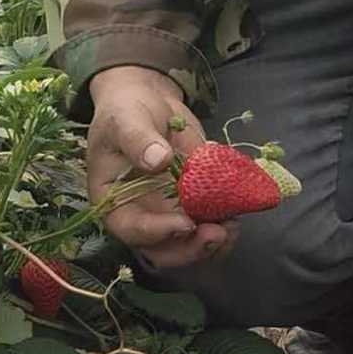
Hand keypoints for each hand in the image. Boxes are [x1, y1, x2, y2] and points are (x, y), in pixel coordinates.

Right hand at [86, 65, 232, 269]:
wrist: (148, 101)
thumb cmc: (125, 111)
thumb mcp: (125, 119)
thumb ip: (138, 139)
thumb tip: (159, 160)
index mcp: (114, 202)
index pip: (132, 230)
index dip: (159, 233)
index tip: (186, 223)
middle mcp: (141, 215)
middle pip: (163, 251)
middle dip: (191, 249)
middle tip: (217, 233)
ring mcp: (169, 212)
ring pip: (189, 245)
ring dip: (213, 243)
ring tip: (233, 225)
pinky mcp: (193, 203)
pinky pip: (208, 226)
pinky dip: (225, 225)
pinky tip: (238, 212)